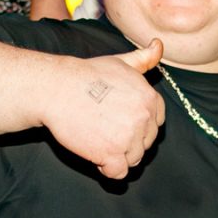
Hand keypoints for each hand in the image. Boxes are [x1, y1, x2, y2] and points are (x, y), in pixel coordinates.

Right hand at [41, 38, 165, 178]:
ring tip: (98, 139)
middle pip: (145, 142)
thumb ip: (143, 59)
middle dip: (128, 140)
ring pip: (133, 159)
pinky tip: (96, 155)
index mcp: (150, 98)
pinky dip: (108, 169)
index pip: (156, 123)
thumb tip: (159, 45)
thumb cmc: (86, 75)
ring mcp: (129, 137)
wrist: (57, 88)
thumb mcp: (120, 62)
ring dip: (118, 155)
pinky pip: (119, 173)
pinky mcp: (112, 154)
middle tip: (104, 129)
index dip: (138, 125)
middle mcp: (144, 118)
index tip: (119, 120)